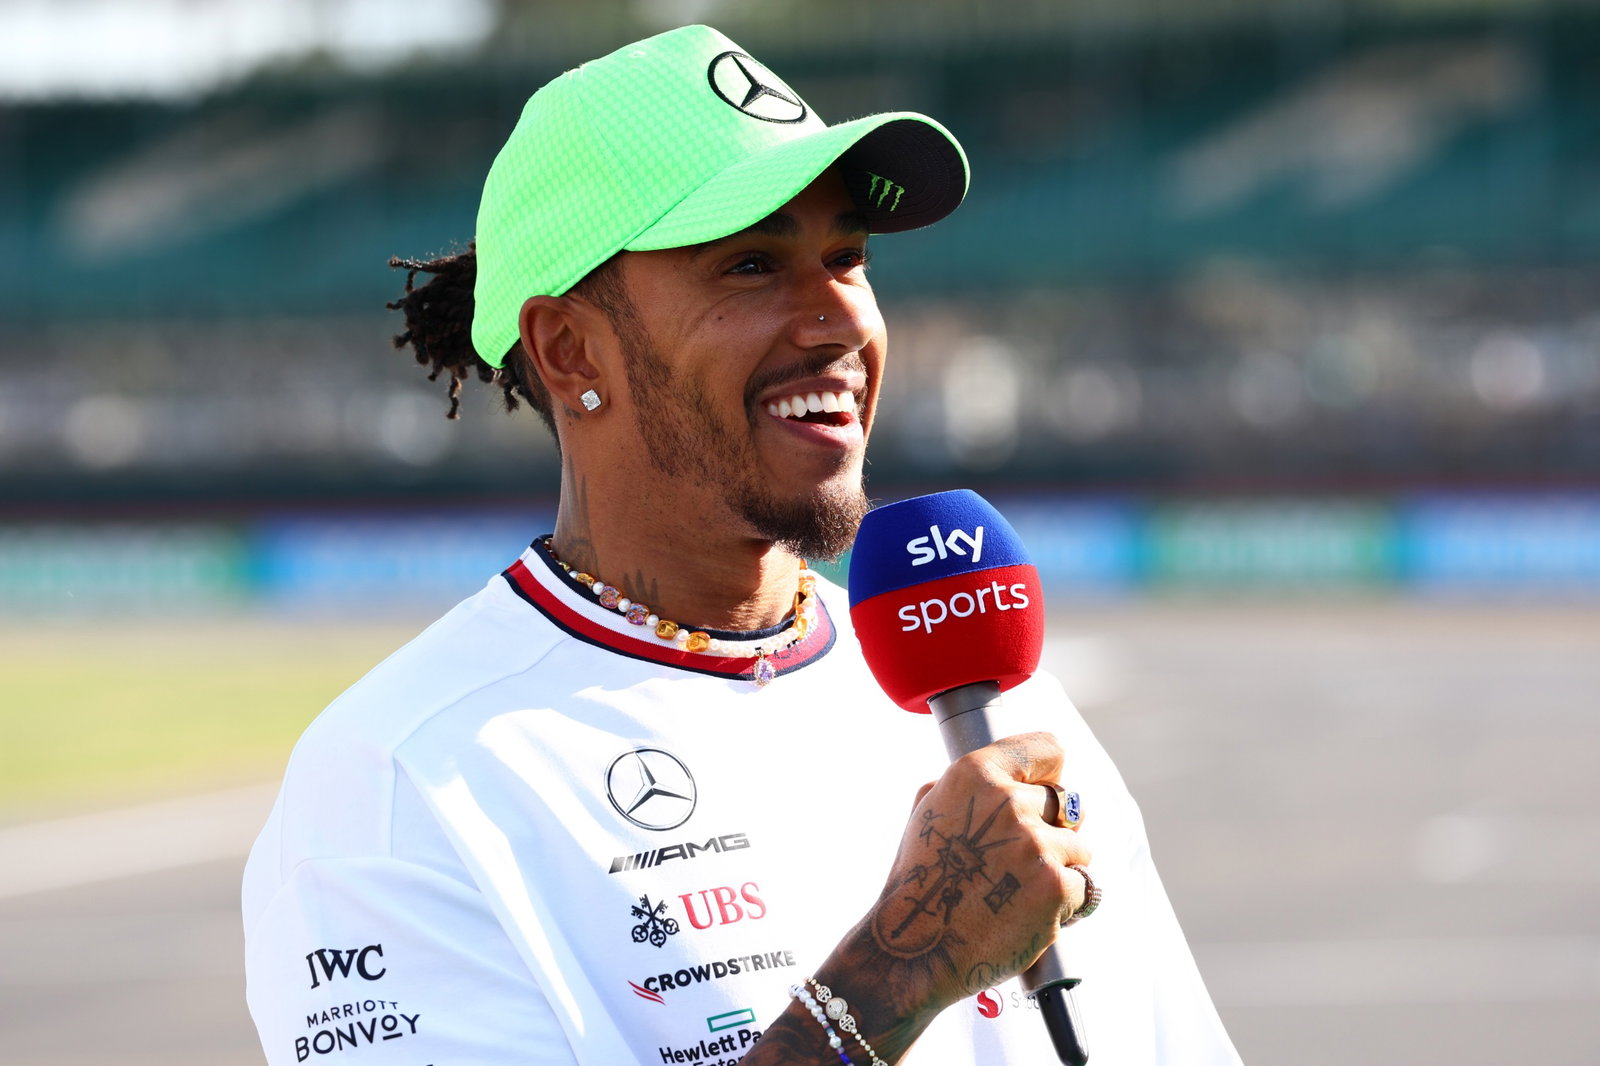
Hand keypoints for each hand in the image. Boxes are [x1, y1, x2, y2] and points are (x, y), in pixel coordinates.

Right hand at [742, 732, 1089, 1064]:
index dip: (1051, 771)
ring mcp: (1036, 844)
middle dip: (1053, 829)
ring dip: (1060, 870)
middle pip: (1066, 802)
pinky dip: (1066, 905)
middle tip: (1019, 860)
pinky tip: (1029, 914)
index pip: (1048, 748)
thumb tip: (1001, 773)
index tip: (1045, 788)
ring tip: (1020, 892)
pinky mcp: (1055, 886)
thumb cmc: (920, 882)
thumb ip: (966, 785)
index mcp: (976, 774)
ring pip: (1079, 848)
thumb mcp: (926, 812)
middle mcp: (1009, 801)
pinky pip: (1084, 887)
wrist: (915, 948)